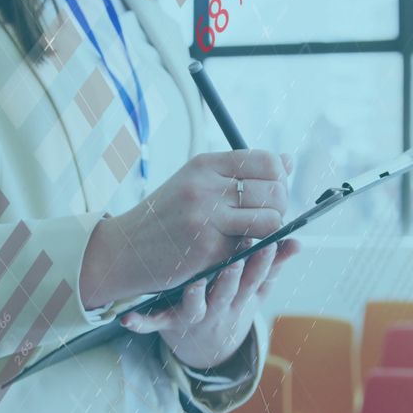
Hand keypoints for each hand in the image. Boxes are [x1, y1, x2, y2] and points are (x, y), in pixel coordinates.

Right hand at [80, 150, 291, 308]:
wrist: (125, 250)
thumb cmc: (166, 217)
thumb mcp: (198, 182)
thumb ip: (242, 172)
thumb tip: (288, 161)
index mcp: (205, 164)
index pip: (268, 162)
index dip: (279, 180)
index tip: (270, 194)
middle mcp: (207, 187)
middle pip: (276, 191)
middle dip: (280, 208)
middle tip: (266, 219)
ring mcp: (208, 218)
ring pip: (272, 220)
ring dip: (271, 232)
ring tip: (254, 235)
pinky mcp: (209, 250)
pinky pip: (251, 248)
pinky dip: (249, 252)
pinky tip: (231, 251)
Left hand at [120, 239, 300, 368]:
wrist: (205, 346)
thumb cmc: (231, 304)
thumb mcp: (254, 291)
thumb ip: (273, 266)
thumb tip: (297, 241)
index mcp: (240, 297)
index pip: (255, 279)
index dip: (263, 262)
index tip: (269, 241)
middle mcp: (219, 308)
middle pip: (228, 292)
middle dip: (233, 276)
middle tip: (236, 256)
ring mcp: (194, 317)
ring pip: (196, 307)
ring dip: (196, 296)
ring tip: (196, 282)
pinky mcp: (170, 323)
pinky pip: (155, 324)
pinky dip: (142, 323)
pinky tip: (127, 318)